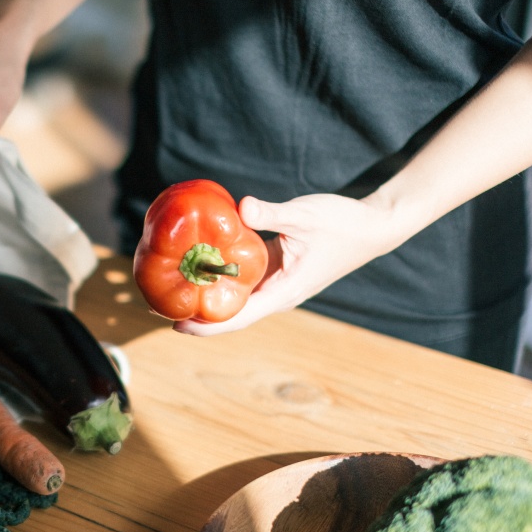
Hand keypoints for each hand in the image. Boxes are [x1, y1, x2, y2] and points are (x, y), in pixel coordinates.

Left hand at [173, 193, 405, 336]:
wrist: (375, 225)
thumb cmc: (344, 223)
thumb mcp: (306, 215)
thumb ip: (273, 213)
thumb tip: (242, 207)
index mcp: (283, 292)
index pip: (237, 318)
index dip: (205, 325)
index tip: (175, 324)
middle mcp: (277, 294)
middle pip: (229, 314)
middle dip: (195, 313)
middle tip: (156, 305)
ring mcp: (276, 284)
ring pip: (235, 298)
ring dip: (205, 296)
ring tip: (169, 289)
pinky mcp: (276, 269)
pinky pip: (242, 280)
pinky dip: (220, 276)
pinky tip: (198, 265)